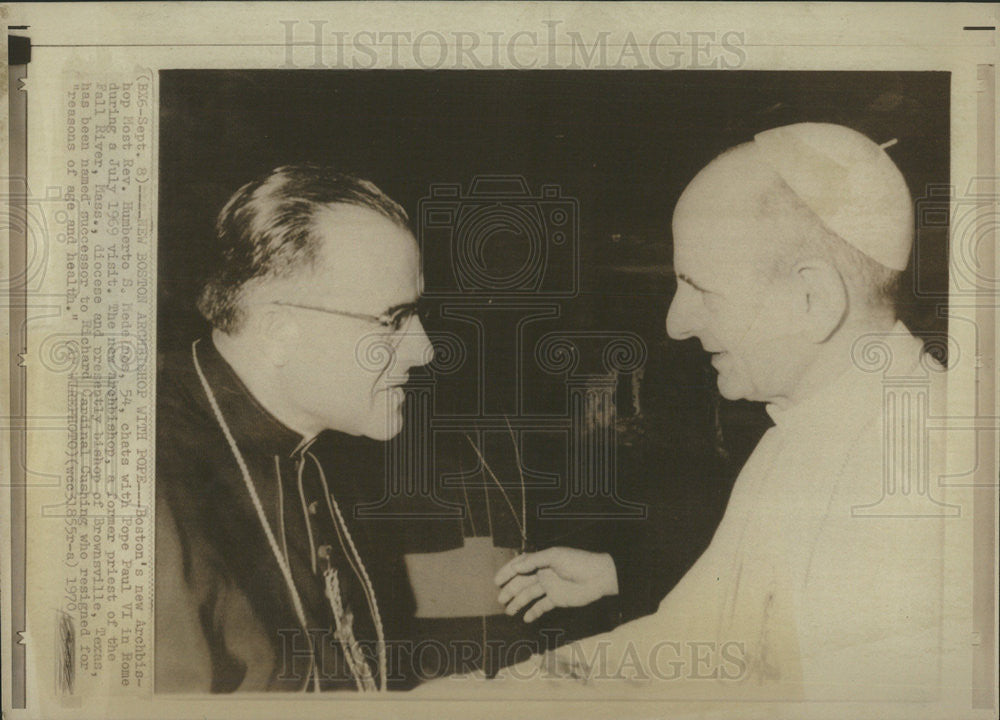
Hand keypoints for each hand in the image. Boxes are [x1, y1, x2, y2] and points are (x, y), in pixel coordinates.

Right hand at [494, 547, 618, 621]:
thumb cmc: (578, 562)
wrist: (599, 577)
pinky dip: (533, 612)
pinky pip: (542, 606)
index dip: (507, 572)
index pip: (520, 566)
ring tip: (508, 612)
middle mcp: (543, 573)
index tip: (497, 581)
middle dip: (510, 590)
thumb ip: (534, 561)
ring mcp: (550, 587)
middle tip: (500, 600)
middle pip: (522, 582)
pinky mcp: (557, 599)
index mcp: (541, 560)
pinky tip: (526, 618)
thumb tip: (516, 567)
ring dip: (518, 603)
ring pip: (529, 595)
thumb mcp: (555, 556)